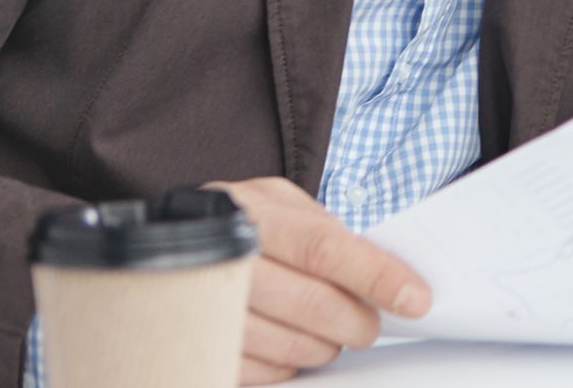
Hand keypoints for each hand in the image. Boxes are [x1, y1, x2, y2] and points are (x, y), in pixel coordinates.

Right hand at [205, 178, 429, 383]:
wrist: (158, 244)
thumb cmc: (234, 221)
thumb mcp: (275, 203)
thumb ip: (323, 229)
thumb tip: (382, 268)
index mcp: (252, 214)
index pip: (325, 248)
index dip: (375, 275)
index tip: (414, 299)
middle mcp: (223, 261)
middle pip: (312, 304)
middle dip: (357, 322)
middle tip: (368, 325)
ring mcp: (202, 310)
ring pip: (289, 347)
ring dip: (323, 346)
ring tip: (326, 332)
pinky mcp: (195, 350)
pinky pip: (260, 373)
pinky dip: (285, 365)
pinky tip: (285, 346)